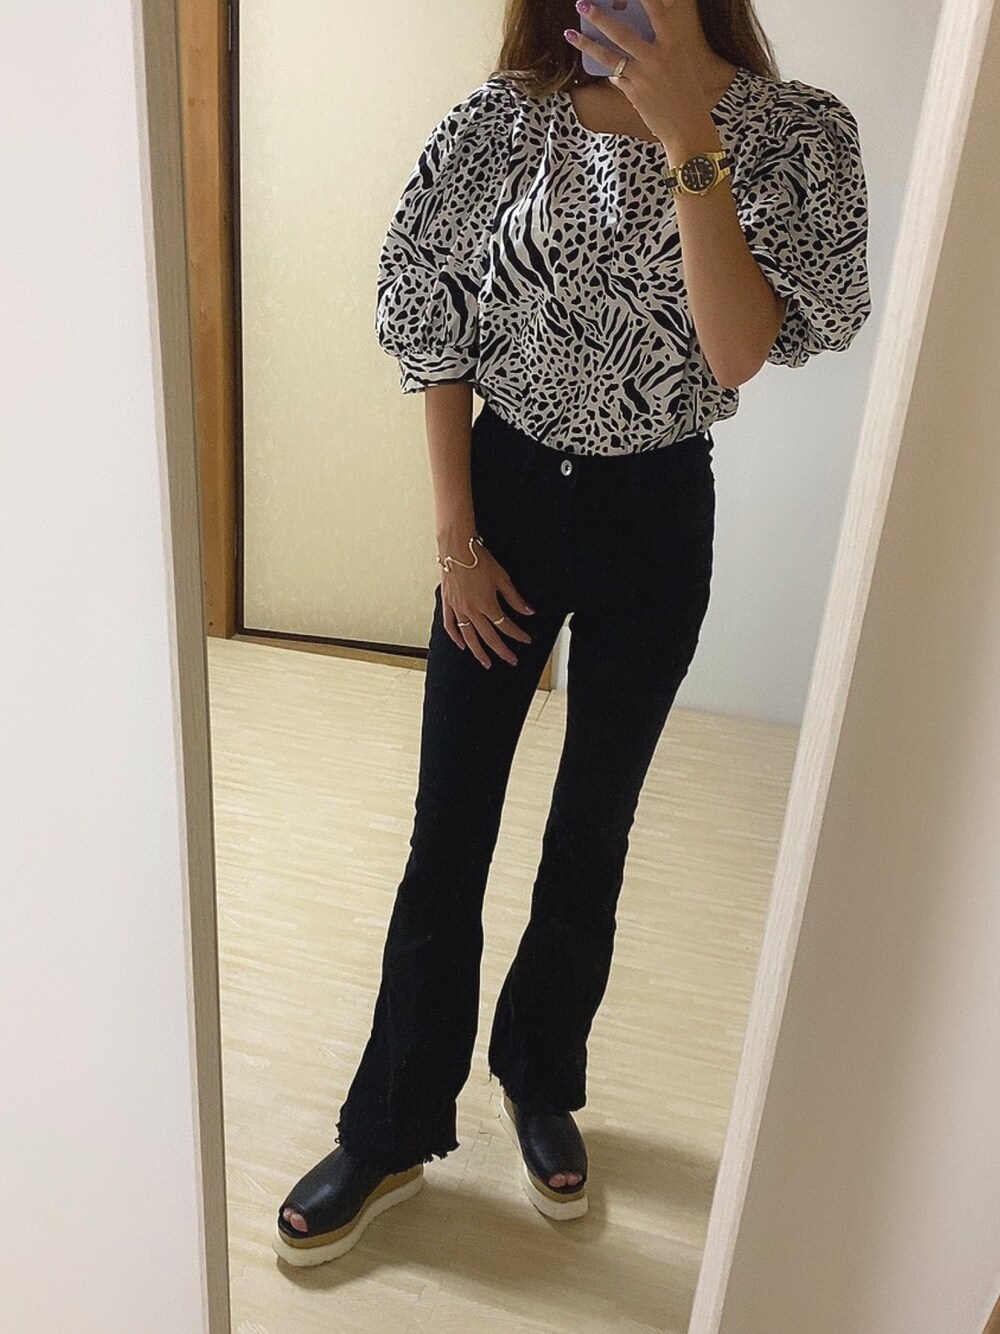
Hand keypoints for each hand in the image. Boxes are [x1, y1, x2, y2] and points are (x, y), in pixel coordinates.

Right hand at [441, 545, 535, 668]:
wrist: (457, 548)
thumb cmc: (479, 559)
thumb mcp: (502, 578)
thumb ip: (515, 598)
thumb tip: (529, 611)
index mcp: (487, 605)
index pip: (505, 626)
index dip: (518, 635)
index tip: (526, 640)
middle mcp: (472, 611)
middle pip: (489, 637)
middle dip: (502, 651)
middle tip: (511, 660)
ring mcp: (458, 609)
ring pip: (469, 637)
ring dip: (479, 652)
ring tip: (487, 663)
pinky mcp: (448, 604)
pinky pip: (451, 626)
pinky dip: (456, 637)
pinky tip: (462, 646)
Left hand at [566, 0, 707, 145]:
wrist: (687, 127)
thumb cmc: (686, 93)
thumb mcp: (679, 62)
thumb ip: (659, 47)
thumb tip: (634, 39)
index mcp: (673, 44)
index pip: (657, 12)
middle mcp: (657, 58)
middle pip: (622, 33)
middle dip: (599, 17)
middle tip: (582, 4)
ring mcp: (643, 76)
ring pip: (609, 57)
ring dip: (587, 44)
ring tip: (569, 33)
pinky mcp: (633, 93)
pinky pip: (615, 76)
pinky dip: (611, 71)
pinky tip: (605, 67)